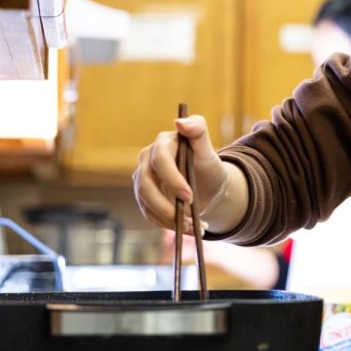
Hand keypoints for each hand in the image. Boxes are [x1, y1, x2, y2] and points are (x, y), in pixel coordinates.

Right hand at [133, 115, 237, 233]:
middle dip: (167, 206)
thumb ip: (198, 131)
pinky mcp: (143, 196)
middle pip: (146, 186)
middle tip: (190, 220)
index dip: (173, 180)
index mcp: (162, 143)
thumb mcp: (208, 150)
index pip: (160, 161)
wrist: (207, 187)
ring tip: (193, 226)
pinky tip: (186, 228)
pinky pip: (149, 214)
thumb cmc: (208, 165)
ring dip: (169, 219)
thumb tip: (179, 121)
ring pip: (145, 203)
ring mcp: (142, 179)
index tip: (189, 197)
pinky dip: (167, 224)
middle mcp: (147, 159)